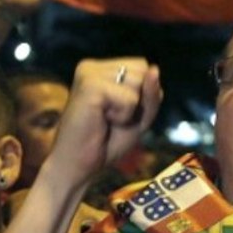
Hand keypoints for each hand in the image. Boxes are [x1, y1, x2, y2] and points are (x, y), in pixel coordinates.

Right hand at [42, 58, 161, 190]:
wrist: (78, 165)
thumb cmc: (106, 143)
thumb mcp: (140, 117)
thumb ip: (151, 93)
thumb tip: (153, 69)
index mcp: (101, 69)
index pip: (143, 67)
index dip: (143, 95)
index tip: (119, 113)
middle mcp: (93, 67)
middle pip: (143, 70)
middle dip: (139, 101)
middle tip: (112, 119)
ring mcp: (89, 74)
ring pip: (139, 81)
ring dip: (130, 109)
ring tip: (106, 119)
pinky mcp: (89, 85)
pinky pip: (130, 98)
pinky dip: (124, 116)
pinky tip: (101, 121)